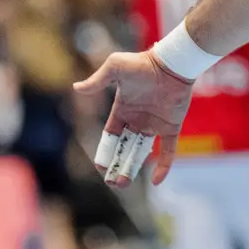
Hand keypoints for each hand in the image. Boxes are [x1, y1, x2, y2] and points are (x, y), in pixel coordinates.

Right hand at [73, 51, 194, 187]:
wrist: (171, 64)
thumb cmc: (142, 64)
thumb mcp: (115, 68)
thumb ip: (98, 80)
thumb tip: (76, 88)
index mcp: (122, 110)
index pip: (110, 137)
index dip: (105, 152)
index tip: (100, 166)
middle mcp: (137, 120)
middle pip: (124, 148)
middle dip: (117, 165)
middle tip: (111, 182)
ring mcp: (154, 125)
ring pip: (142, 153)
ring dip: (132, 169)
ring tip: (122, 184)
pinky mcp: (171, 127)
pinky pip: (168, 151)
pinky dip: (163, 166)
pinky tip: (157, 181)